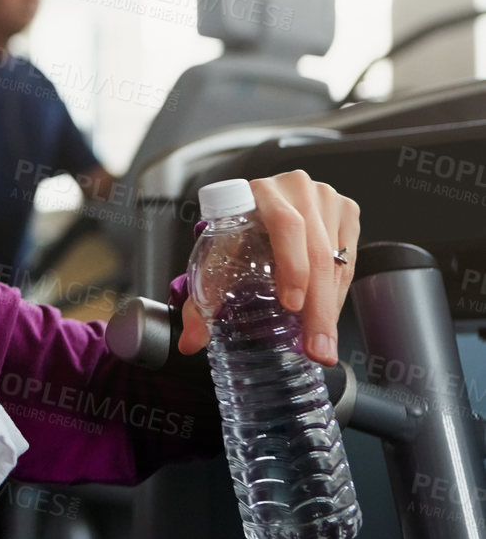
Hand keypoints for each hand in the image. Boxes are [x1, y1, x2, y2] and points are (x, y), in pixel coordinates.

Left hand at [179, 169, 360, 365]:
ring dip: (330, 308)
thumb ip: (201, 301)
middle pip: (317, 252)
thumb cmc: (237, 233)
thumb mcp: (218, 258)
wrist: (259, 207)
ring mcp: (326, 199)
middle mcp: (296, 190)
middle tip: (316, 348)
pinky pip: (348, 261)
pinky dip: (338, 295)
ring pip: (336, 262)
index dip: (292, 265)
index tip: (291, 304)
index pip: (285, 225)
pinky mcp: (346, 212)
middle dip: (317, 309)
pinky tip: (327, 317)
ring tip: (322, 344)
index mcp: (259, 192)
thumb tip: (191, 342)